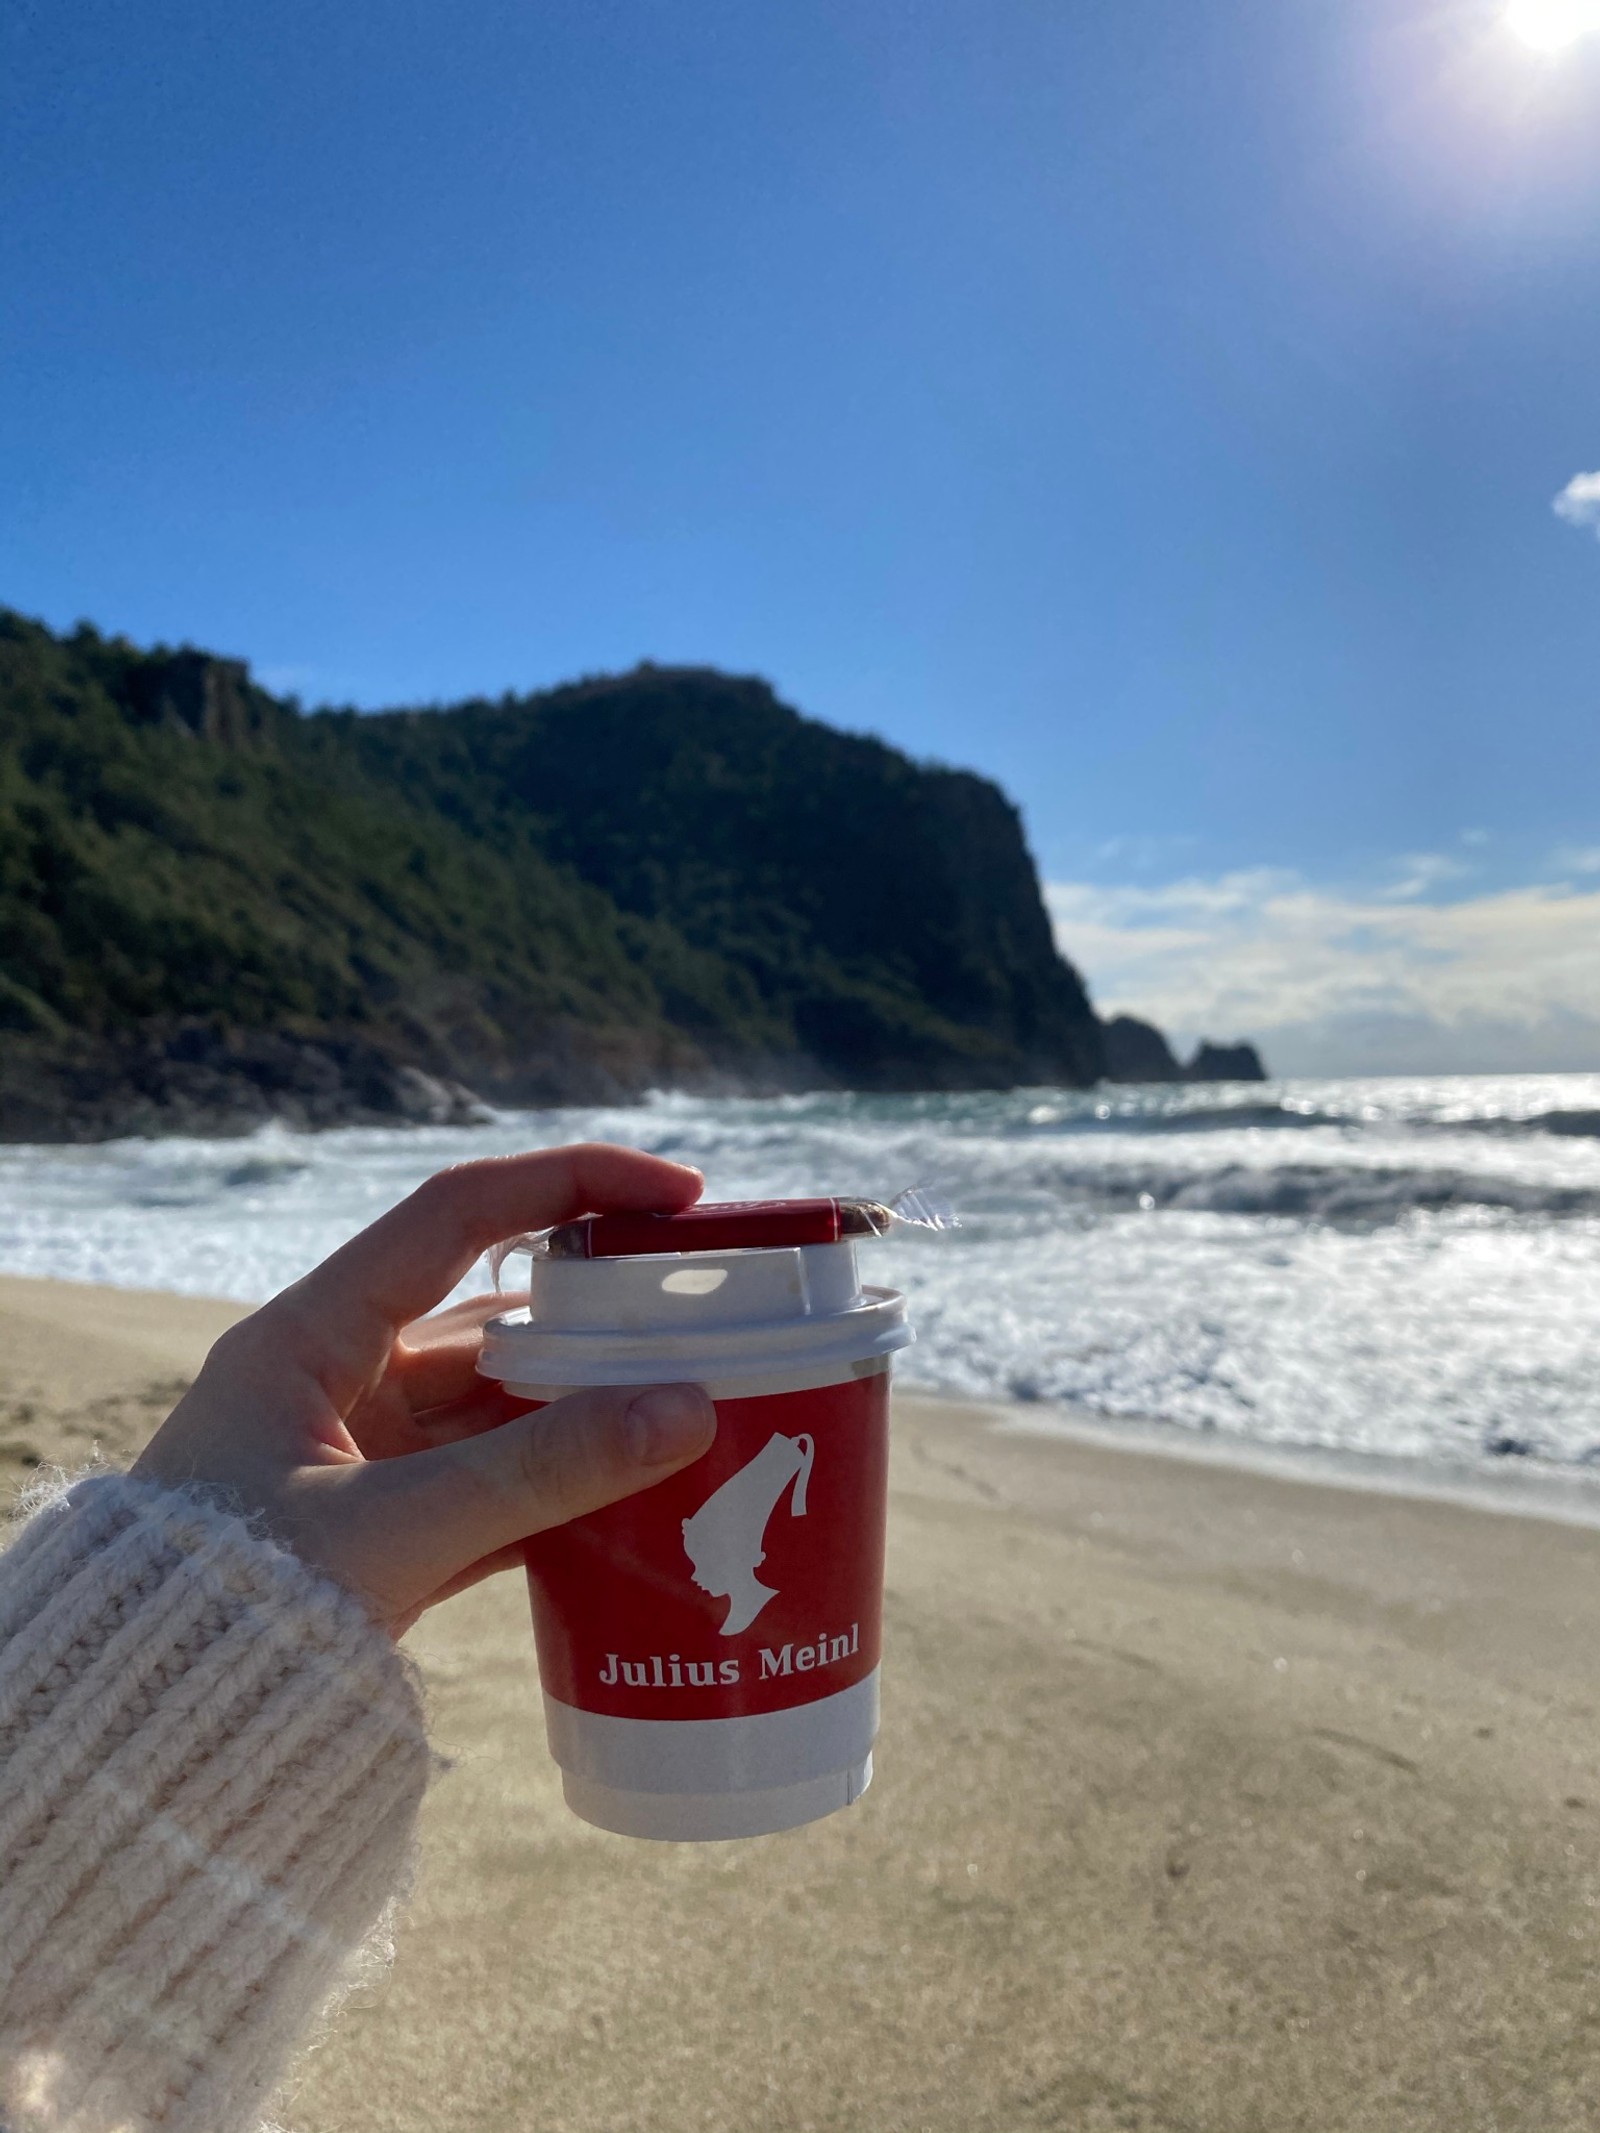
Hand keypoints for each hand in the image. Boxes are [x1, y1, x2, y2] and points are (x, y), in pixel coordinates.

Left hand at [133, 1143, 716, 1637]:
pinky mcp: (384, 1527)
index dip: (572, 1184)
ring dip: (593, 1410)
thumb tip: (688, 1410)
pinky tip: (638, 1496)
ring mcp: (363, 1455)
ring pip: (505, 1406)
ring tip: (700, 1410)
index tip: (679, 1196)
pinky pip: (496, 1483)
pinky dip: (564, 1487)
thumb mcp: (389, 1529)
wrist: (145, 1737)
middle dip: (604, 1316)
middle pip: (497, 1315)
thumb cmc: (227, 1609)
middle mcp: (339, 1378)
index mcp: (311, 1335)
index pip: (459, 1213)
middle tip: (710, 1319)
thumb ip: (538, 1473)